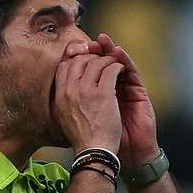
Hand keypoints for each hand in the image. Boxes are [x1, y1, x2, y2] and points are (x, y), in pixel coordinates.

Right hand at [54, 51, 123, 153]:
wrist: (94, 152)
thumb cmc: (82, 138)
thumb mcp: (64, 117)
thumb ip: (64, 99)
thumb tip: (67, 86)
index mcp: (59, 95)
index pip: (64, 66)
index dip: (77, 61)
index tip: (88, 64)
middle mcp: (70, 90)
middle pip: (80, 60)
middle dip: (93, 57)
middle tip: (103, 62)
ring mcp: (86, 90)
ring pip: (97, 62)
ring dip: (108, 60)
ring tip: (115, 65)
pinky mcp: (104, 93)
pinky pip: (111, 69)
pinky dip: (118, 66)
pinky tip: (122, 70)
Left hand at [69, 34, 159, 167]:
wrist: (115, 153)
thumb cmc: (96, 137)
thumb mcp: (78, 115)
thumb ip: (71, 99)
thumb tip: (54, 88)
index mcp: (94, 92)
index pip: (87, 69)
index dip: (80, 58)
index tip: (69, 50)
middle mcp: (109, 88)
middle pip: (101, 62)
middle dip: (94, 51)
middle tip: (86, 42)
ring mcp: (125, 88)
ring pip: (116, 63)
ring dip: (109, 49)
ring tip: (101, 39)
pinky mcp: (138, 92)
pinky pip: (131, 71)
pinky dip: (124, 60)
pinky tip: (117, 51)